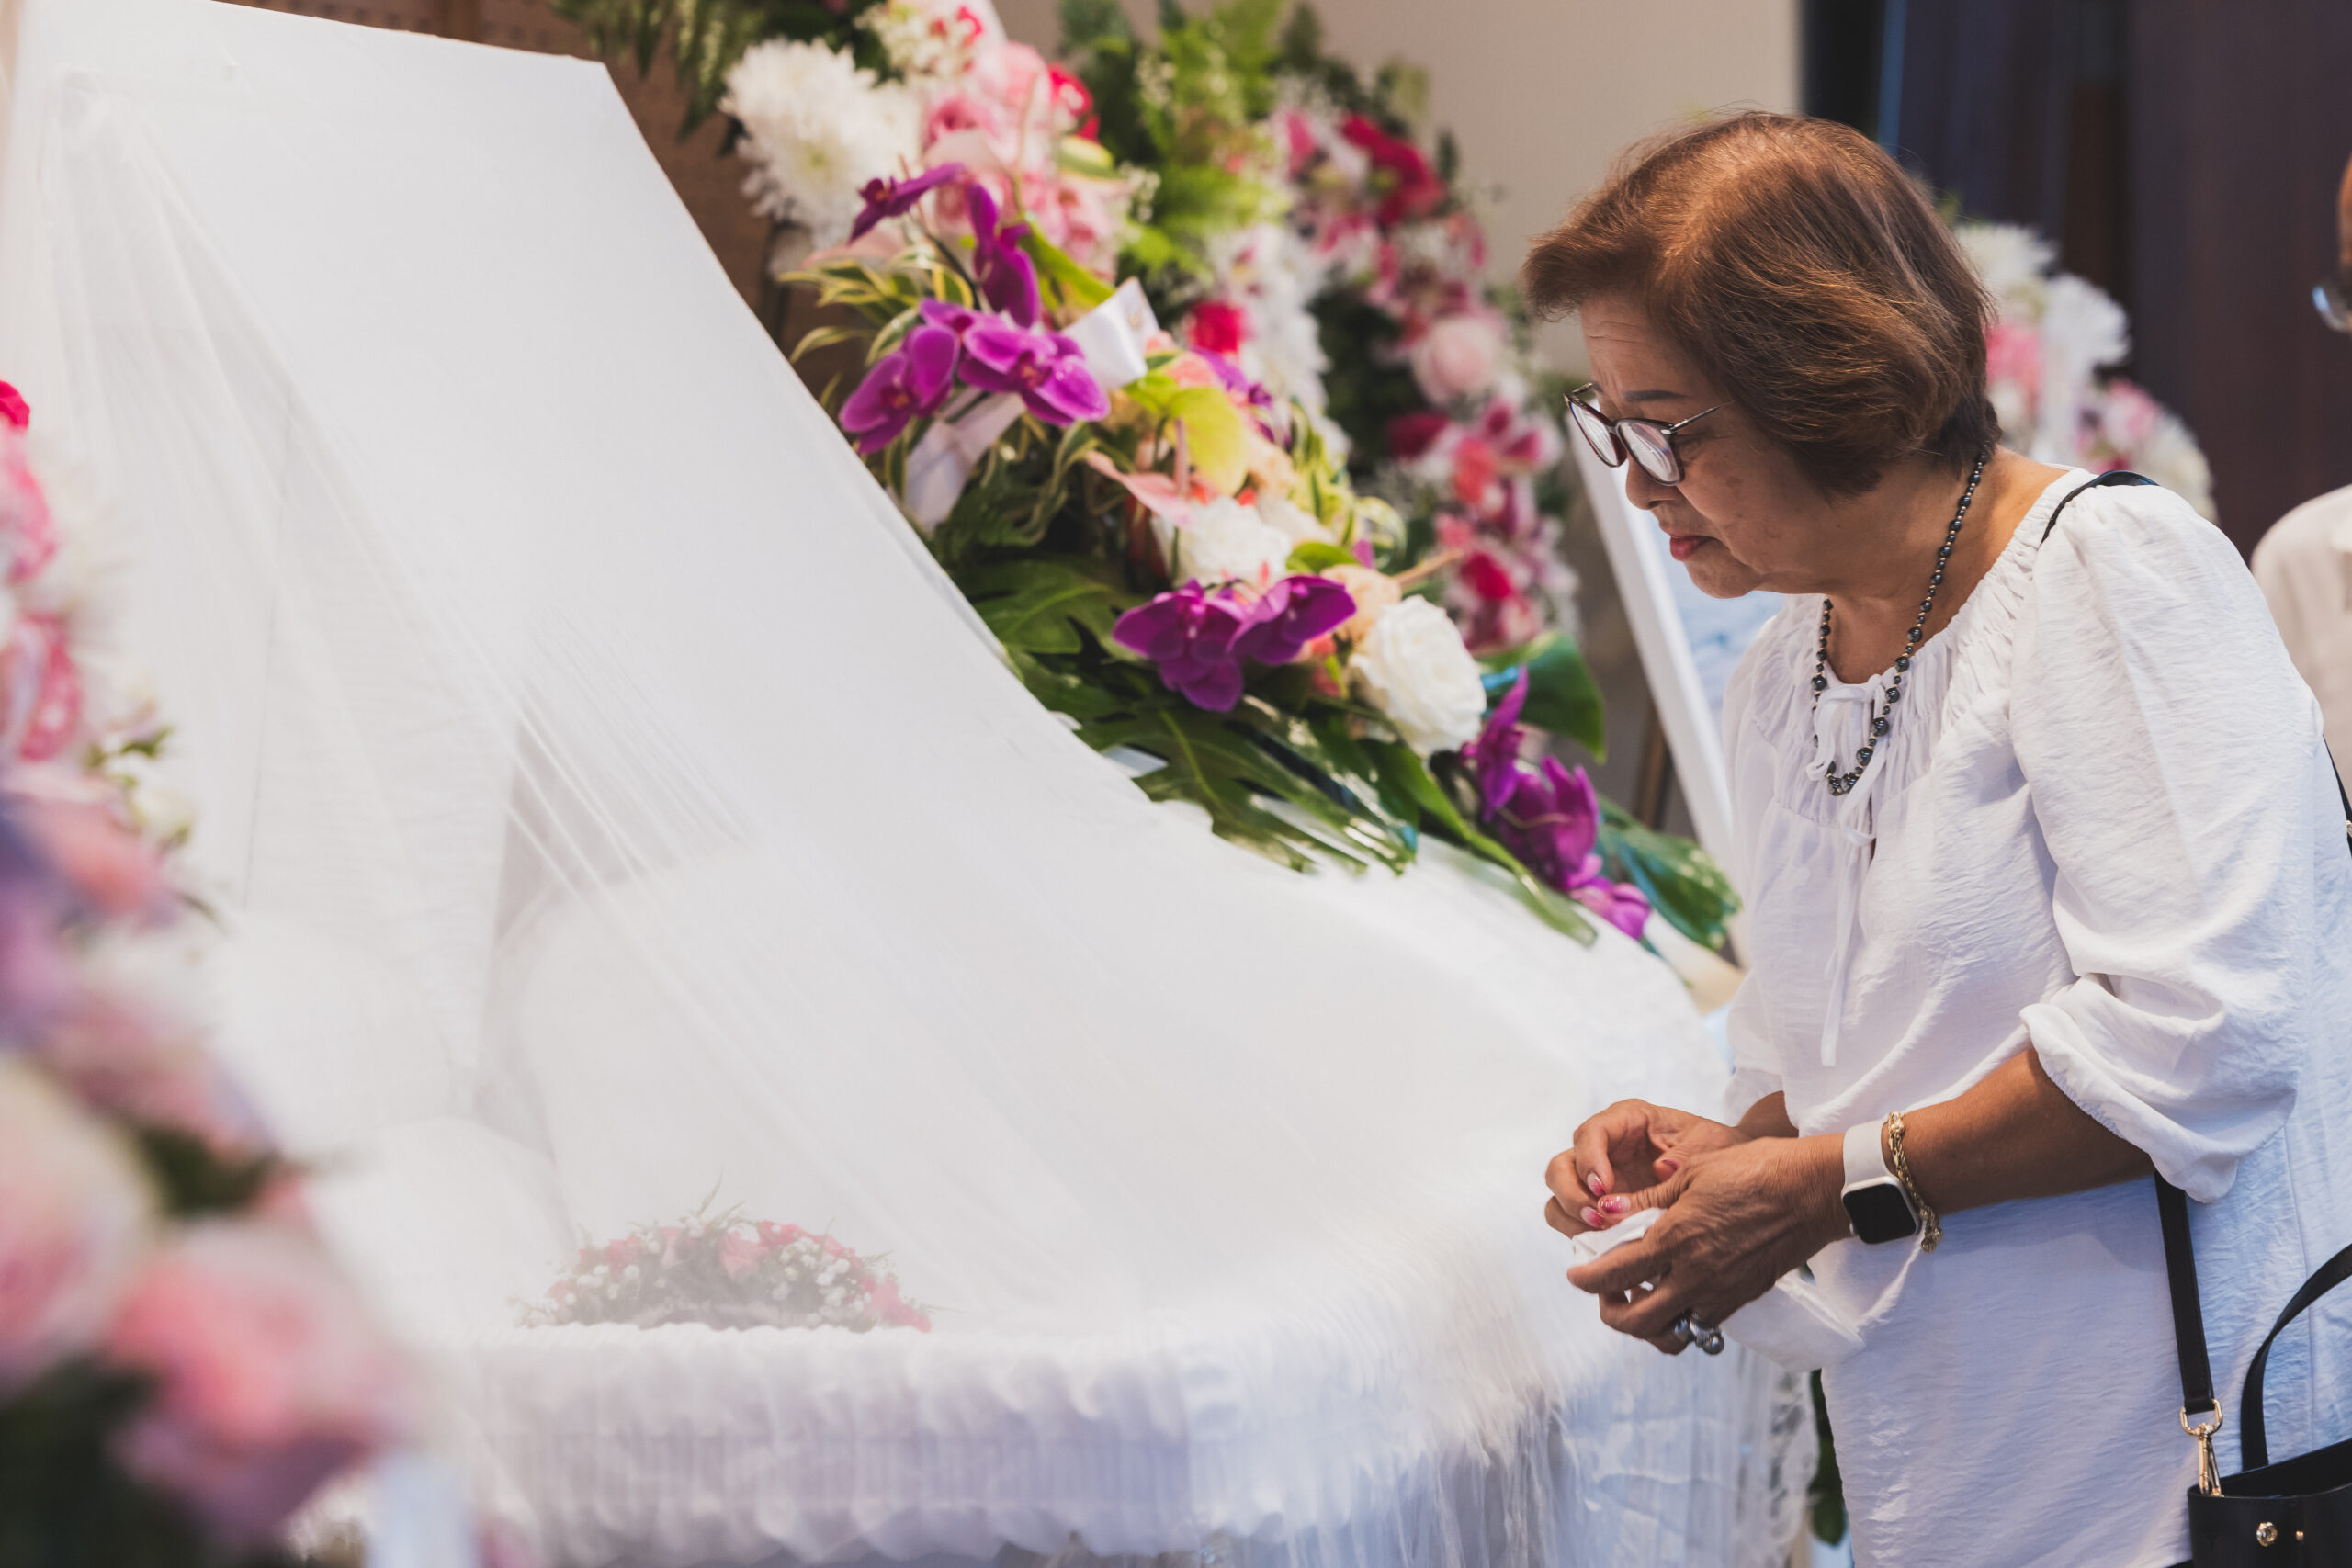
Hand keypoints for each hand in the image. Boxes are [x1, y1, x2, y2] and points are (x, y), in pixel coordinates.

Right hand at [1540, 1099, 1749, 1238]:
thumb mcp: (1709, 1144)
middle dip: (1572, 1194)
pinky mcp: (1600, 1210)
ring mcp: (1597, 1182)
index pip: (1590, 1133)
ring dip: (1572, 1219)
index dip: (1589, 1160)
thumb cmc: (1714, 1148)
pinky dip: (1583, 1237)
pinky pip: (1573, 1224)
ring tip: (1604, 1236)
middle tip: (1600, 1218)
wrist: (1727, 1173)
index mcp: (1625, 1122)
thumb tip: (1661, 1169)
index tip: (1605, 1188)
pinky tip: (1610, 1248)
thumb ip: (1687, 1153)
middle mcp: (1602, 1150)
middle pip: (1561, 1167)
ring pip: (1558, 1197)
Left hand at [1562, 1133, 1847, 1353]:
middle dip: (1611, 1312)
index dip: (1586, 1278)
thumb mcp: (1691, 1173)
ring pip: (1671, 1336)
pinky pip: (1701, 1326)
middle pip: (1636, 1321)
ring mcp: (1721, 1293)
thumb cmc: (1754, 1170)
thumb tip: (1607, 1212)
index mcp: (1676, 1239)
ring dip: (1646, 1325)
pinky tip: (1675, 1294)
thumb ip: (1646, 1200)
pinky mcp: (1741, 1300)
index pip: (1614, 1274)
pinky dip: (1681, 1320)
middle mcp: (1695, 1275)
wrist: (1812, 1191)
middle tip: (1605, 1291)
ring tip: (1639, 1298)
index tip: (1576, 1274)